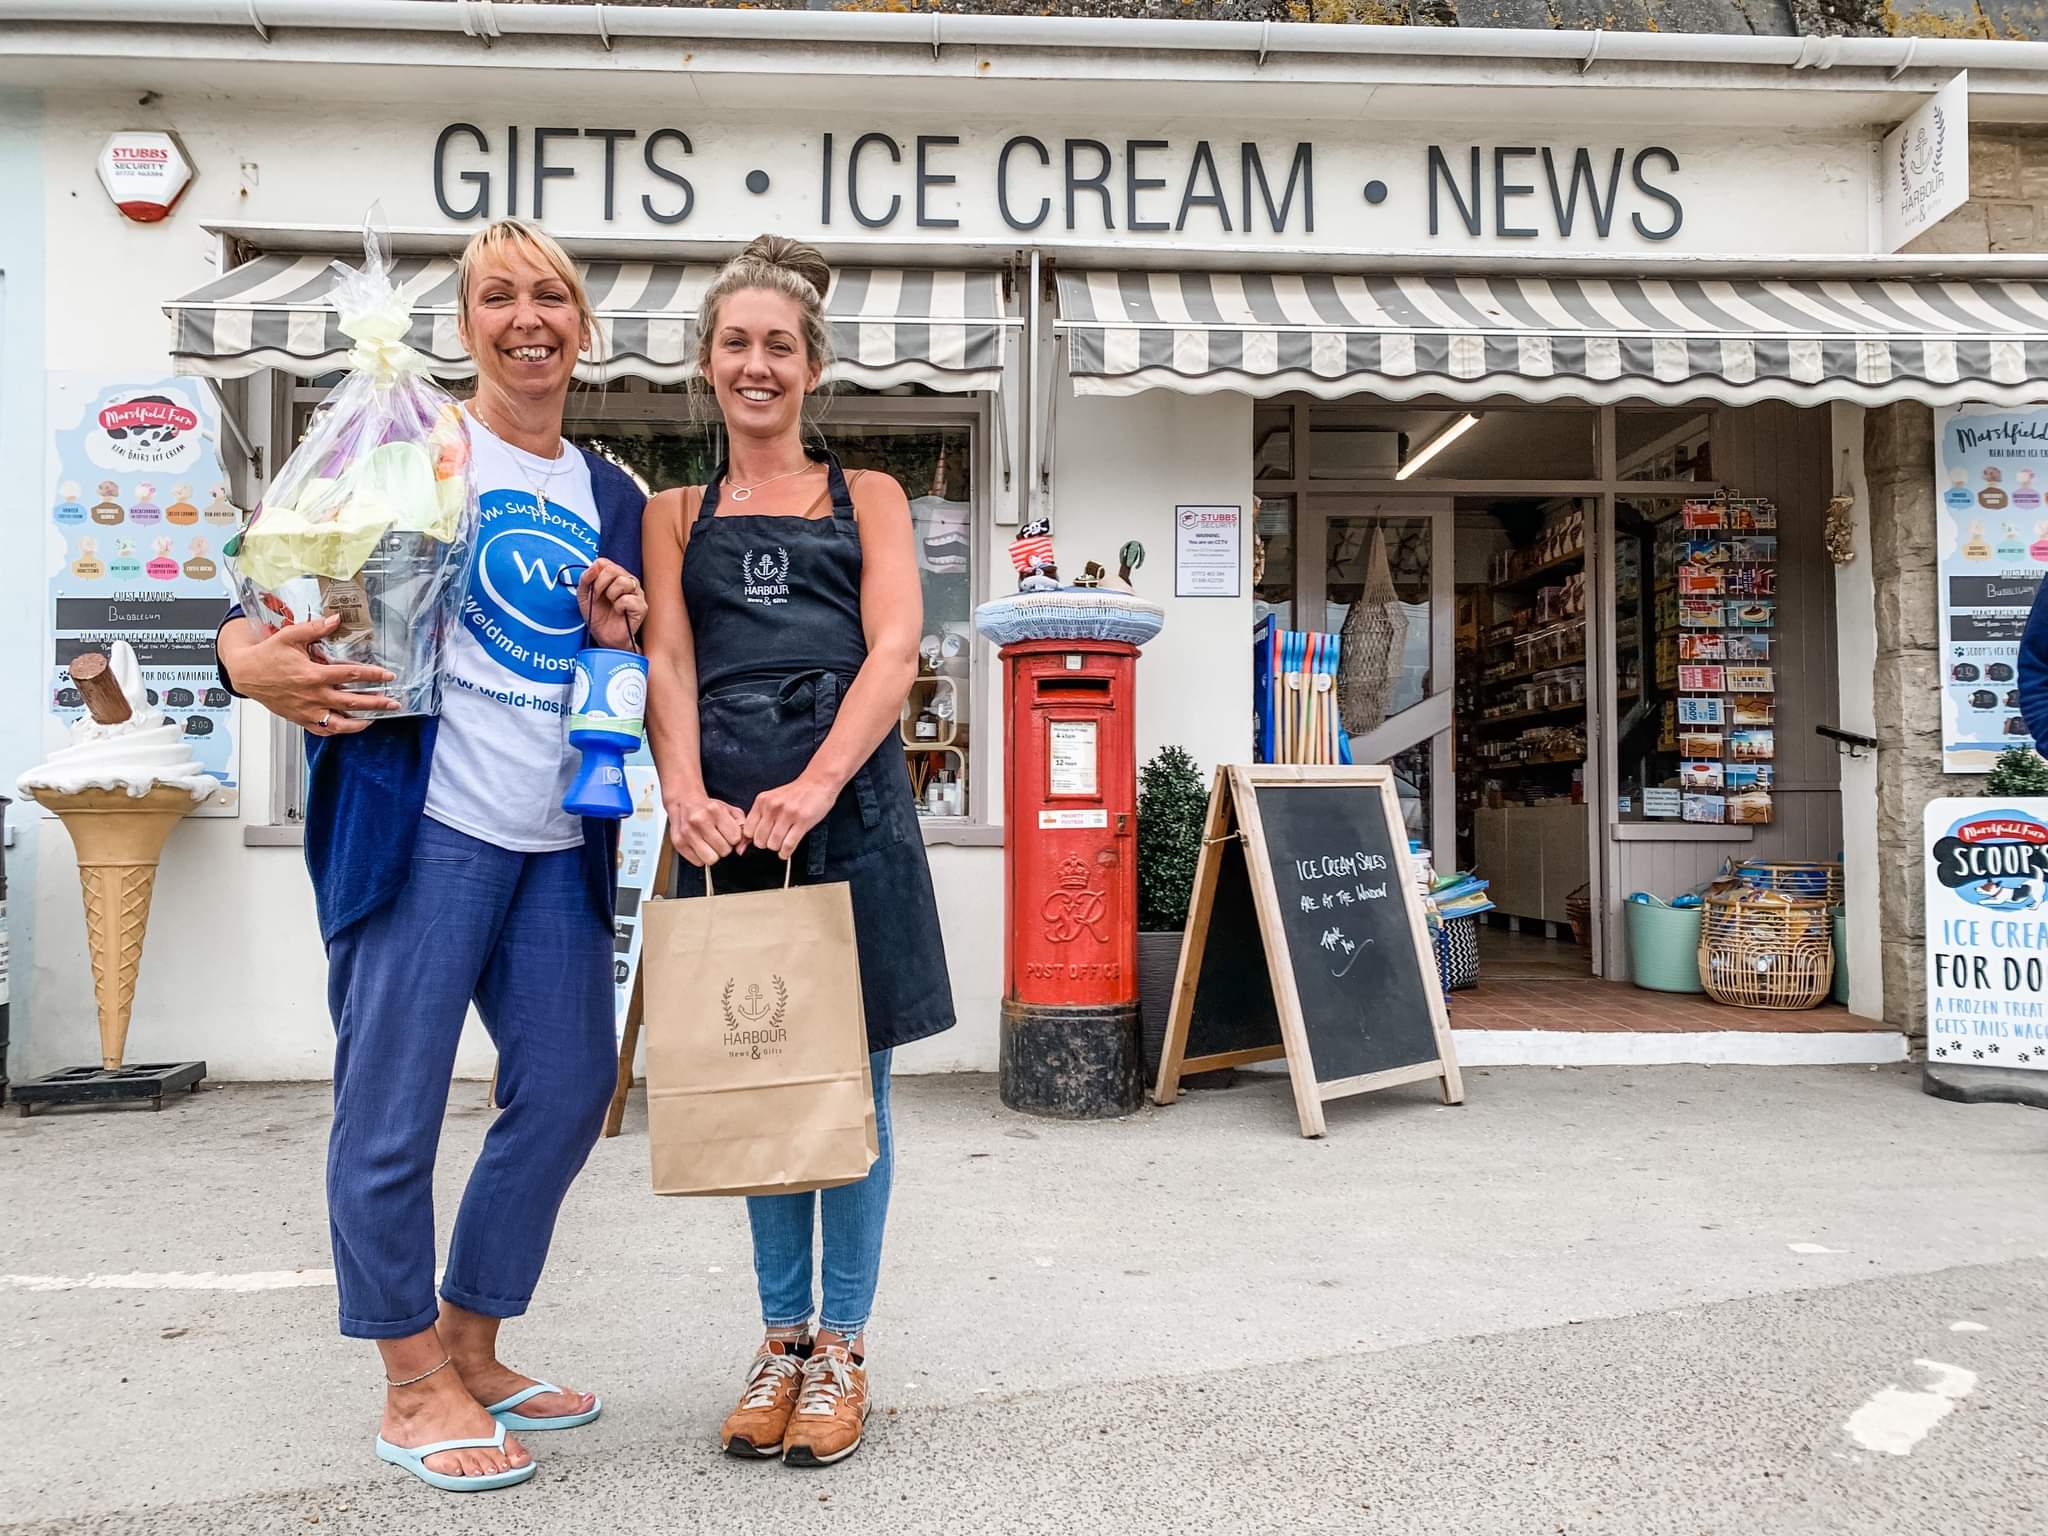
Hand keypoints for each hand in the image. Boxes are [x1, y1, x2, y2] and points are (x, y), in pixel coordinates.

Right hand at [223, 613, 398, 735]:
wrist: (246, 674)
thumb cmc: (267, 655)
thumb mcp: (290, 636)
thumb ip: (316, 628)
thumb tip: (336, 618)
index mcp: (313, 674)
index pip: (352, 674)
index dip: (374, 675)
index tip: (389, 676)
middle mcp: (313, 695)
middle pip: (352, 701)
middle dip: (377, 703)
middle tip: (394, 703)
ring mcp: (307, 710)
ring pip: (340, 722)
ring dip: (361, 722)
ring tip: (376, 718)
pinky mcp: (301, 719)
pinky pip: (324, 730)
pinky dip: (339, 730)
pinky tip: (351, 725)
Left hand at [578, 558, 646, 650]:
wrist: (604, 637)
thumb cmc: (597, 615)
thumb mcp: (584, 595)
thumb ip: (585, 578)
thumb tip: (594, 566)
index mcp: (615, 576)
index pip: (603, 562)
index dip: (594, 575)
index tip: (592, 589)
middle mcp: (628, 581)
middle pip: (612, 569)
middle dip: (599, 585)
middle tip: (598, 598)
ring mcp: (637, 593)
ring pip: (622, 582)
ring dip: (611, 595)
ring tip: (611, 605)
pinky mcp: (641, 606)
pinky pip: (628, 599)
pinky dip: (619, 607)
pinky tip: (619, 612)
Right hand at [666, 792, 747, 867]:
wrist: (684, 802)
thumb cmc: (708, 808)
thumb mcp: (729, 810)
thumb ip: (741, 825)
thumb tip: (741, 847)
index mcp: (714, 810)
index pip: (735, 838)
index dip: (734, 838)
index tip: (728, 834)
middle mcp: (699, 820)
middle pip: (724, 850)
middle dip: (724, 847)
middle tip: (719, 839)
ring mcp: (687, 833)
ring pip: (711, 859)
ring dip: (713, 854)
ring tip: (710, 844)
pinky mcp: (679, 843)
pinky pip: (698, 862)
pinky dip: (701, 857)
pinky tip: (700, 846)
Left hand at [742, 775, 837, 862]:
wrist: (817, 783)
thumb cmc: (795, 794)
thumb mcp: (771, 800)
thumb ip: (758, 817)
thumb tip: (744, 844)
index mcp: (762, 801)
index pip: (748, 831)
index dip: (754, 838)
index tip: (761, 838)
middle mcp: (773, 807)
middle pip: (760, 840)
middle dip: (766, 844)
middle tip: (773, 841)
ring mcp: (788, 814)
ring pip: (774, 844)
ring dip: (777, 848)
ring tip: (782, 844)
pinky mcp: (803, 821)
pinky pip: (789, 845)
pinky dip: (786, 853)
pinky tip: (786, 851)